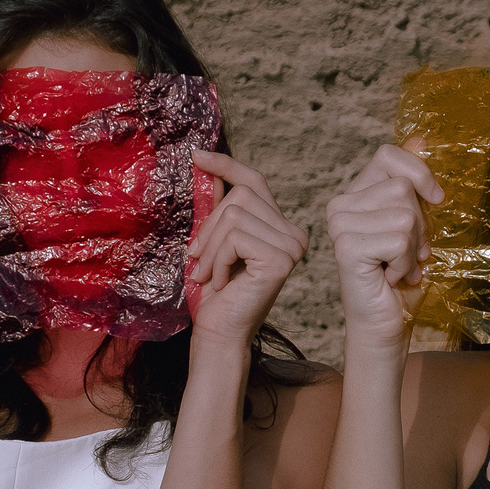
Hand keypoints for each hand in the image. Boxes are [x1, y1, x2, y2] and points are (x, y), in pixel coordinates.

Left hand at [186, 150, 307, 344]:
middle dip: (209, 227)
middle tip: (199, 260)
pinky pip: (235, 237)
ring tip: (209, 274)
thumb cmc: (215, 291)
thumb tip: (205, 165)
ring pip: (234, 216)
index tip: (195, 156)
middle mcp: (294, 232)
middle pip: (240, 196)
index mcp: (280, 226)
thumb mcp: (214, 240)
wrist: (219, 332)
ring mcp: (291, 245)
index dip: (225, 164)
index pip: (254, 180)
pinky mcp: (281, 259)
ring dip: (210, 248)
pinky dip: (218, 260)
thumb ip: (216, 207)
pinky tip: (222, 282)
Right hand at [322, 142, 441, 354]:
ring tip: (399, 266)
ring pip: (403, 214)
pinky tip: (390, 277)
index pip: (389, 155)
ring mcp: (339, 225)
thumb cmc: (402, 277)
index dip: (420, 173)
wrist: (387, 324)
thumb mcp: (416, 222)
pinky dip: (405, 263)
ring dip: (413, 248)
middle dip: (419, 225)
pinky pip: (397, 239)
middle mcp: (340, 205)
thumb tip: (422, 138)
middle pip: (402, 188)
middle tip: (408, 254)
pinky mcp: (346, 247)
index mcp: (355, 194)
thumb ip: (414, 181)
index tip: (435, 201)